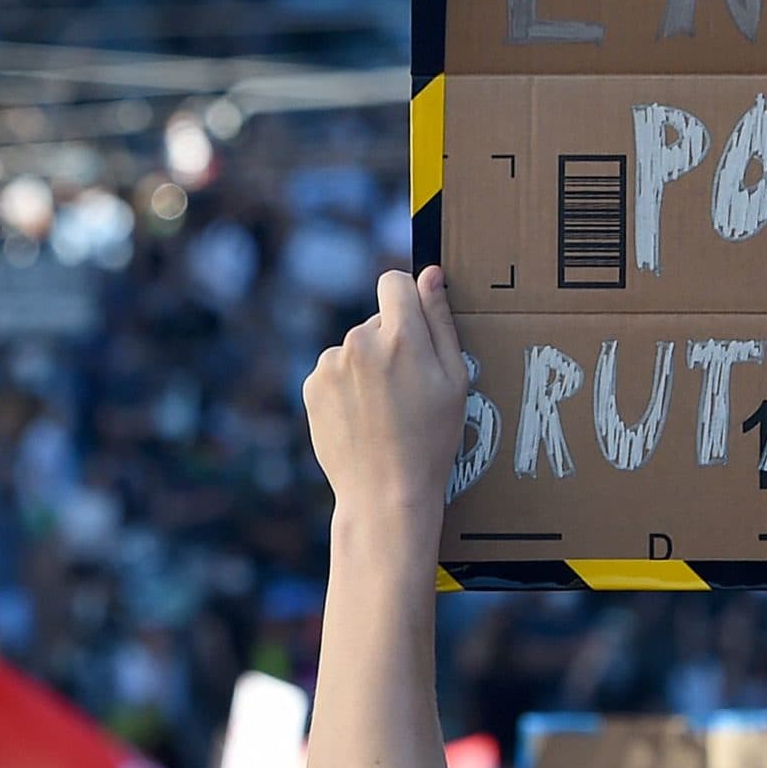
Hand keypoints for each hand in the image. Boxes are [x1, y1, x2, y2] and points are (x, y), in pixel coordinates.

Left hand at [305, 267, 470, 543]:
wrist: (384, 493)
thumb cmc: (431, 439)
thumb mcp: (454, 380)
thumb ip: (440, 321)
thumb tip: (430, 274)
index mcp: (399, 335)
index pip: (394, 282)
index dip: (408, 300)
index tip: (416, 325)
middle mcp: (359, 341)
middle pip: (377, 320)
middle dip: (393, 342)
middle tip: (409, 391)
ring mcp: (330, 364)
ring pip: (356, 347)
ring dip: (369, 366)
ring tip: (385, 410)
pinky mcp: (312, 386)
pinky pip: (335, 371)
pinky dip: (348, 387)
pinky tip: (363, 418)